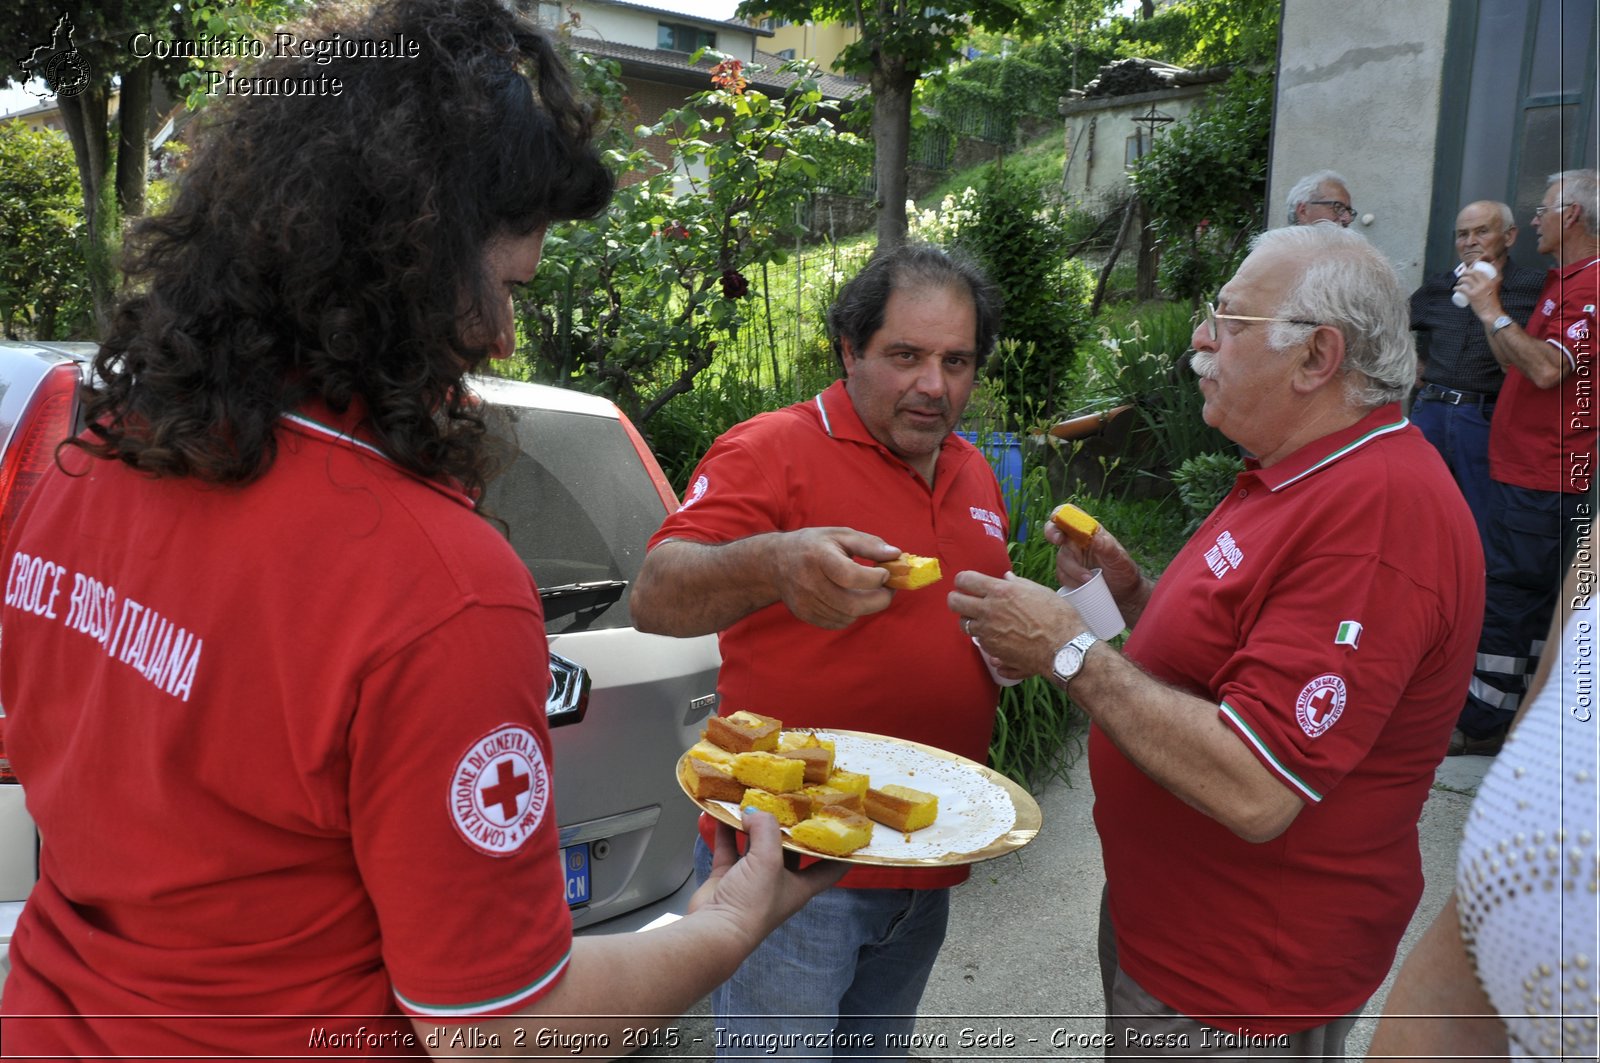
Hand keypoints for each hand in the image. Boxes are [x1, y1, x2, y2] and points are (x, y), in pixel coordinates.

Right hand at [688, 811, 846, 947]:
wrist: (713, 932)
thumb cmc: (751, 906)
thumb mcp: (768, 861)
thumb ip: (766, 829)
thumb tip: (755, 812)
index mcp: (800, 885)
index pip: (830, 867)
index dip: (841, 849)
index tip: (847, 825)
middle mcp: (779, 882)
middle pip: (790, 849)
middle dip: (788, 826)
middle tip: (790, 798)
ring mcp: (751, 880)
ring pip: (756, 845)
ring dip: (754, 825)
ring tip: (754, 800)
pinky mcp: (727, 878)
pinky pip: (729, 848)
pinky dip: (726, 831)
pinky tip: (722, 812)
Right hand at [771, 527, 898, 629]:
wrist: (775, 562)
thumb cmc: (814, 545)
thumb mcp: (840, 535)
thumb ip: (870, 544)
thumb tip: (896, 555)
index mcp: (818, 556)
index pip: (850, 576)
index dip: (875, 578)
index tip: (885, 572)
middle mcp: (809, 582)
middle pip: (853, 604)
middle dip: (880, 599)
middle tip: (889, 589)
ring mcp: (805, 602)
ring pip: (848, 616)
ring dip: (867, 606)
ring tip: (868, 591)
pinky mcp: (804, 614)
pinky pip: (838, 623)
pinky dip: (851, 614)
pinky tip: (850, 598)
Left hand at [948, 570, 1083, 677]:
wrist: (1064, 649)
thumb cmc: (1057, 616)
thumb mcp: (1039, 592)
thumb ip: (1018, 584)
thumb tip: (1006, 578)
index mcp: (1000, 592)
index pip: (965, 580)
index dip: (962, 580)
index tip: (966, 583)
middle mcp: (989, 611)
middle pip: (954, 602)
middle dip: (957, 599)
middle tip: (965, 601)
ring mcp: (988, 633)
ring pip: (963, 625)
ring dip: (971, 621)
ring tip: (985, 621)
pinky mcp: (993, 651)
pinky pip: (980, 643)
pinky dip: (986, 640)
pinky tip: (1000, 638)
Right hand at [1042, 519, 1145, 613]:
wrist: (1124, 593)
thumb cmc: (1123, 571)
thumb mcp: (1119, 559)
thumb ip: (1107, 547)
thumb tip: (1095, 538)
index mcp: (1089, 532)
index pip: (1071, 515)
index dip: (1061, 513)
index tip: (1058, 518)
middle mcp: (1077, 542)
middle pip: (1055, 531)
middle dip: (1052, 534)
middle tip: (1058, 540)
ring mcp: (1071, 558)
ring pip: (1061, 558)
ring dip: (1072, 570)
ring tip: (1089, 579)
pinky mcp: (1068, 574)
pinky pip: (1061, 575)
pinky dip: (1071, 581)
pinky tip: (1083, 586)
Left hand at [1455, 264, 1502, 318]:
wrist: (1492, 313)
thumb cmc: (1494, 303)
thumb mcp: (1496, 289)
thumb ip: (1494, 283)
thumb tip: (1488, 279)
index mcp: (1493, 281)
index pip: (1482, 270)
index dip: (1474, 267)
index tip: (1471, 269)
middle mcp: (1486, 283)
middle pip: (1474, 272)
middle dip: (1466, 272)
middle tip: (1463, 275)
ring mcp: (1479, 289)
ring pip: (1467, 279)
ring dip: (1460, 279)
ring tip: (1459, 282)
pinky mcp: (1472, 295)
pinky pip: (1462, 288)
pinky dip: (1457, 287)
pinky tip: (1455, 288)